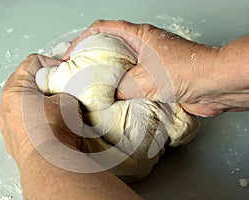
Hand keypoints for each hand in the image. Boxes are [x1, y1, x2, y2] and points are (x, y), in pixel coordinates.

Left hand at [0, 54, 82, 166]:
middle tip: (60, 87)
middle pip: (24, 83)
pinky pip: (24, 122)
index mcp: (15, 90)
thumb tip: (63, 95)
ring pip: (24, 104)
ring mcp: (8, 125)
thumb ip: (64, 90)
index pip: (32, 62)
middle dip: (43, 82)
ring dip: (39, 102)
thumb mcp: (67, 100)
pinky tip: (49, 124)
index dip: (51, 63)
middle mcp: (7, 106)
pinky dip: (35, 118)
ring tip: (56, 107)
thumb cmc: (55, 128)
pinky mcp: (13, 141)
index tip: (64, 71)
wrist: (50, 161)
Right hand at [64, 20, 232, 116]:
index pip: (103, 29)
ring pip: (120, 67)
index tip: (70, 55)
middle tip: (77, 74)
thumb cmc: (187, 72)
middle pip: (109, 48)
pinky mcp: (156, 78)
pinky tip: (114, 101)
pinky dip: (121, 90)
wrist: (215, 86)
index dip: (82, 39)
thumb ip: (122, 87)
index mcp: (139, 36)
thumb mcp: (145, 79)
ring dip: (107, 77)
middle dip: (91, 60)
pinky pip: (132, 82)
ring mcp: (149, 62)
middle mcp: (143, 46)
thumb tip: (106, 97)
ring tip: (91, 90)